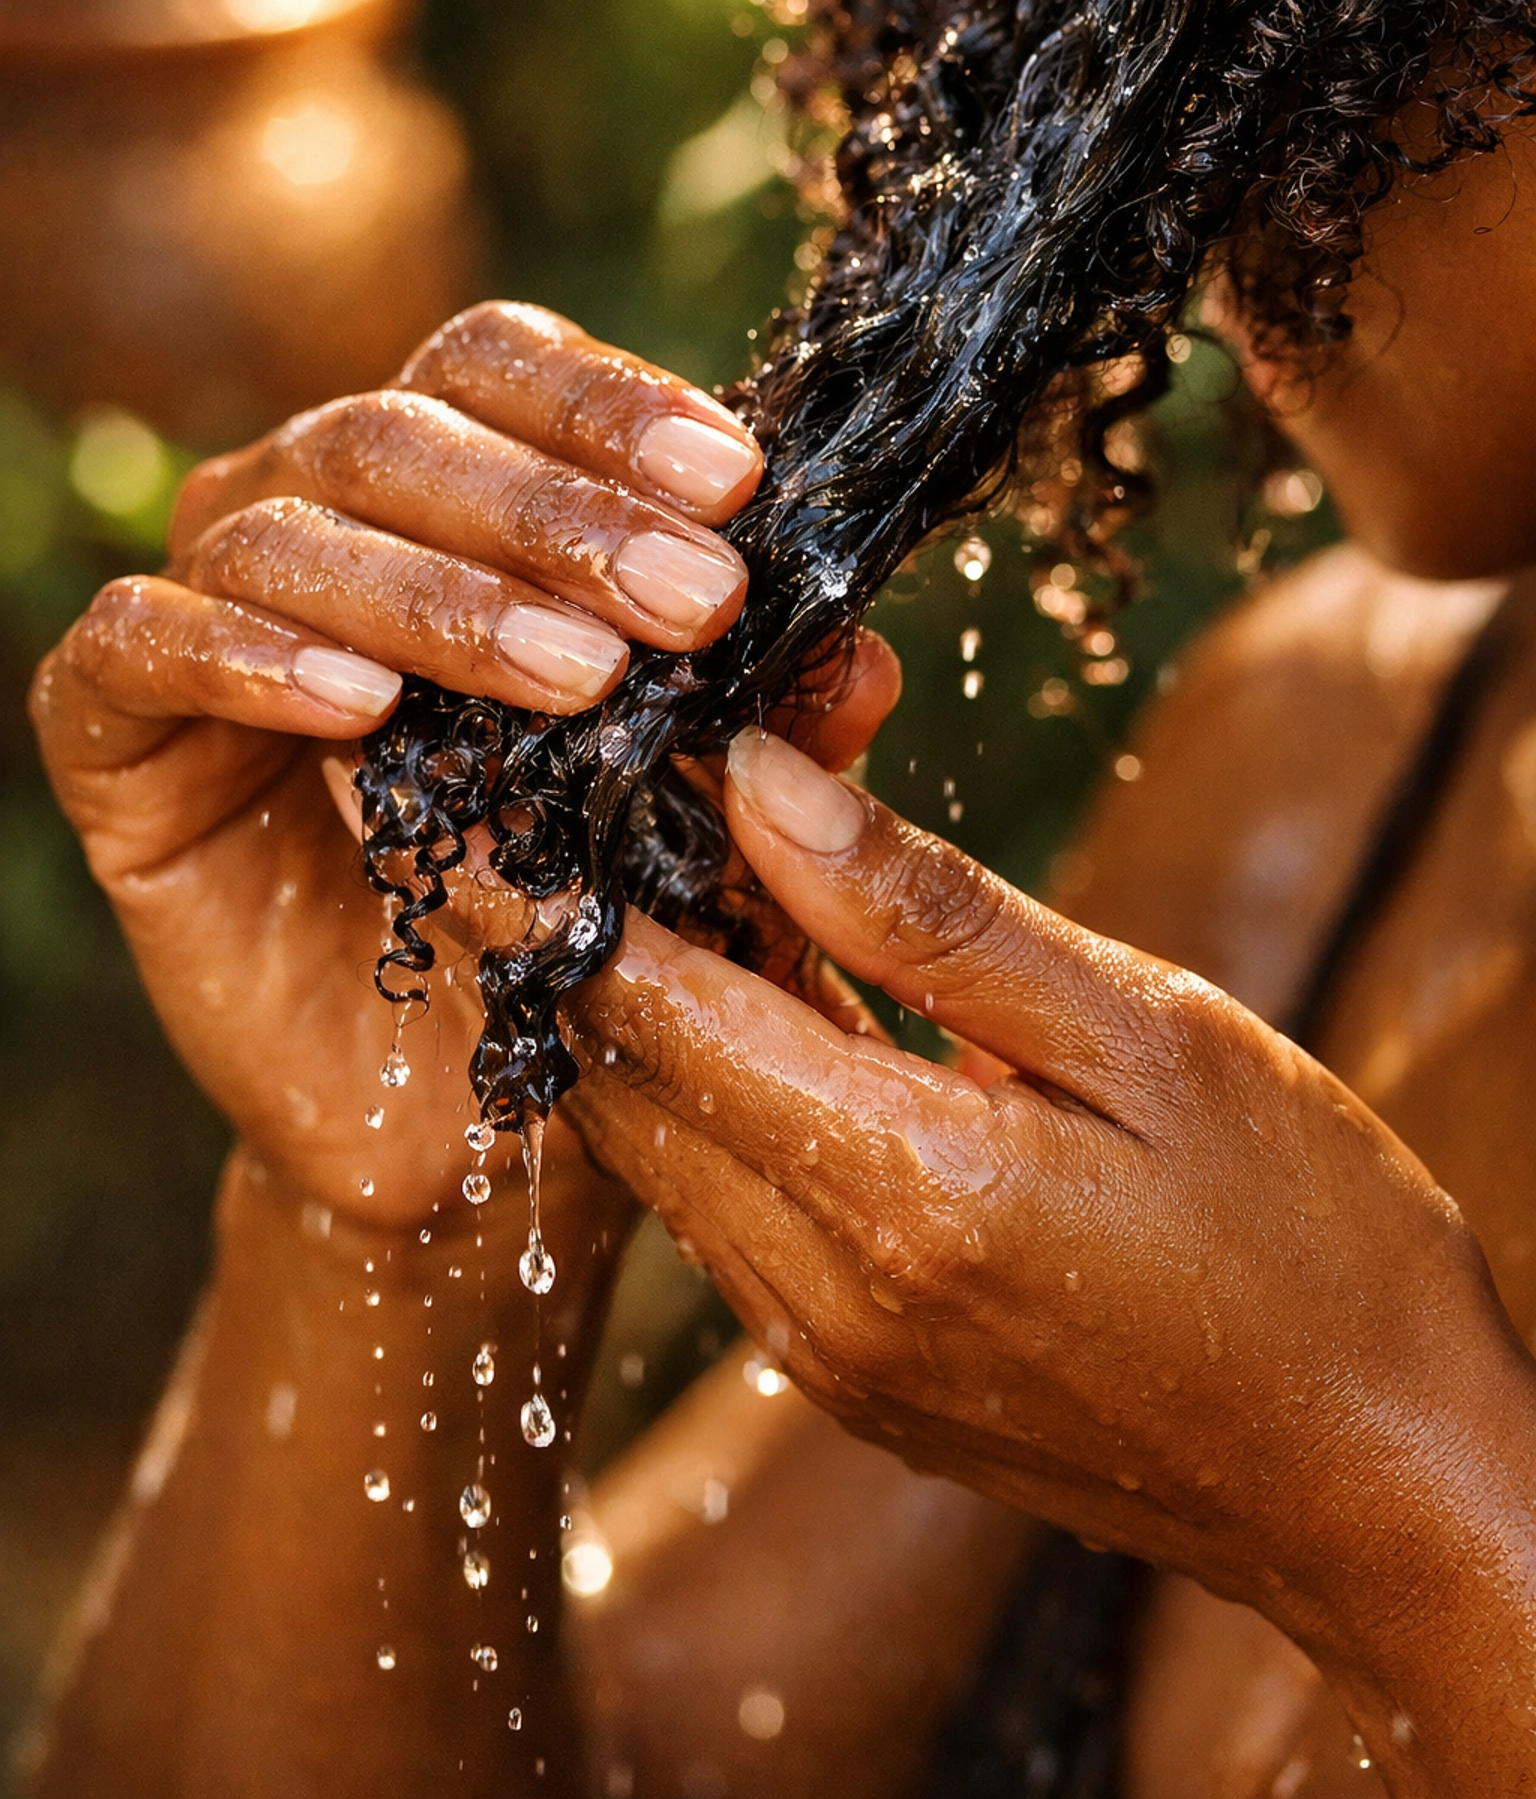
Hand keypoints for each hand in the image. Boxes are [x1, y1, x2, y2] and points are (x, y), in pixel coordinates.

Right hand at [30, 301, 891, 1237]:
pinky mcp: (110, 723)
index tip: (737, 483)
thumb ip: (758, 729)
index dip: (611, 409)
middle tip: (692, 598)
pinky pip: (143, 645)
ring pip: (288, 529)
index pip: (502, 372)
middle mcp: (312, 512)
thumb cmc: (563, 909)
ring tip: (572, 677)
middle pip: (402, 430)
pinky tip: (359, 711)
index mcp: (443, 486)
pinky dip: (249, 658)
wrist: (430, 1094)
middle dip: (558, 513)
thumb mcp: (685, 815)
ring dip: (441, 594)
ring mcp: (199, 603)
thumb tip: (865, 658)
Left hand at [564, 730, 1535, 1772]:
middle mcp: (824, 1293)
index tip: (493, 788)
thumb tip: (761, 785)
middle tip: (597, 790)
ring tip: (687, 858)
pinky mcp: (855, 1379)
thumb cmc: (1309, 1241)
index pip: (649, 1008)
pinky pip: (727, 1206)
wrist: (1384, 1482)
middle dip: (588, 924)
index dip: (550, 887)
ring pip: (662, 1141)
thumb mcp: (1144, 1034)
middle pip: (622, 1076)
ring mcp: (829, 1355)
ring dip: (650, 1002)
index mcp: (902, 1189)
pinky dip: (718, 1086)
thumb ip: (932, 916)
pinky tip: (772, 987)